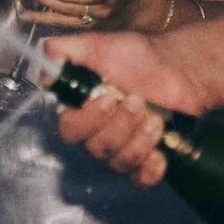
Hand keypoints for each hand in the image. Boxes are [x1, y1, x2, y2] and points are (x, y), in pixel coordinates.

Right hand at [42, 30, 213, 187]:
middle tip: (139, 102)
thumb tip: (45, 59)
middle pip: (97, 148)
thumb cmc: (138, 56)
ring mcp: (122, 150)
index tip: (109, 99)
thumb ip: (66, 49)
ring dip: (140, 140)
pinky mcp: (147, 161)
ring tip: (156, 117)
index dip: (88, 120)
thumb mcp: (100, 44)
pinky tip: (160, 153)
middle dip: (121, 126)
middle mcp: (97, 134)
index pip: (69, 130)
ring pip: (119, 162)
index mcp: (82, 110)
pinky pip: (141, 178)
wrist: (178, 66)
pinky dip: (150, 169)